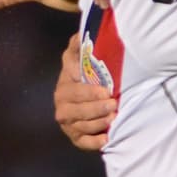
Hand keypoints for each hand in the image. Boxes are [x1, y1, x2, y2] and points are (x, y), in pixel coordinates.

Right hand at [54, 36, 115, 152]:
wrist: (89, 99)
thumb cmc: (87, 77)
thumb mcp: (81, 58)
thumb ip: (79, 47)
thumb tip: (81, 34)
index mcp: (64, 86)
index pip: (74, 90)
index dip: (89, 91)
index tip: (105, 90)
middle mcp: (62, 105)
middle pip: (76, 110)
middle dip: (96, 107)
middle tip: (114, 103)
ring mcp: (68, 123)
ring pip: (81, 125)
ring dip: (98, 122)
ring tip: (113, 117)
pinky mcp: (76, 138)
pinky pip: (83, 143)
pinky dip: (94, 142)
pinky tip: (106, 139)